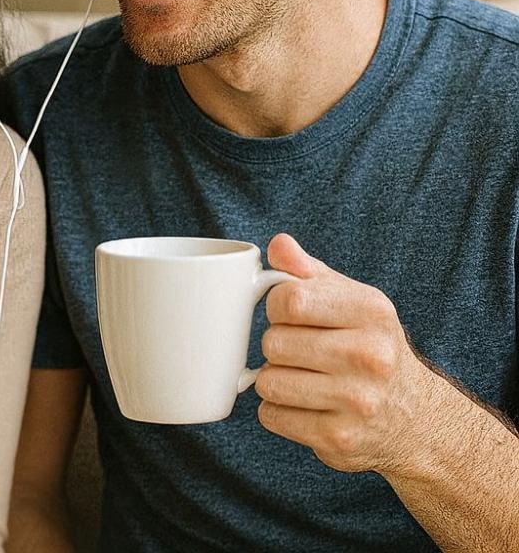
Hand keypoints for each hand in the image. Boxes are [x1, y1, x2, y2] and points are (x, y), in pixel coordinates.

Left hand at [254, 234, 438, 475]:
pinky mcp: (339, 440)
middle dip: (276, 345)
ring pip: (269, 382)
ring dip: (274, 380)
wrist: (414, 417)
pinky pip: (272, 416)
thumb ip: (308, 271)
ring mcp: (357, 402)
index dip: (276, 306)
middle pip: (274, 342)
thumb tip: (278, 244)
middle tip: (298, 350)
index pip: (290, 300)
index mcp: (371, 312)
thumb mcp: (349, 299)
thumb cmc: (368, 345)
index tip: (288, 313)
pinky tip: (305, 405)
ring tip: (300, 377)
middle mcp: (370, 356)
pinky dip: (278, 411)